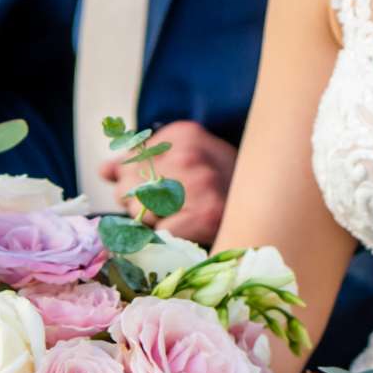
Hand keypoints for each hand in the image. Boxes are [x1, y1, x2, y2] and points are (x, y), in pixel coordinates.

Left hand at [100, 120, 236, 244]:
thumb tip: (105, 170)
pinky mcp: (207, 213)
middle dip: (139, 205)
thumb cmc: (222, 186)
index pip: (126, 164)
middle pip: (127, 189)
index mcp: (184, 133)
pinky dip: (168, 238)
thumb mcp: (183, 161)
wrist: (268, 204)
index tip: (162, 188)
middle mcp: (191, 153)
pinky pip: (159, 233)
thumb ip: (139, 162)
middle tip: (174, 208)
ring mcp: (200, 182)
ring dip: (154, 223)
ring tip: (184, 217)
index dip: (135, 183)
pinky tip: (188, 230)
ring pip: (140, 213)